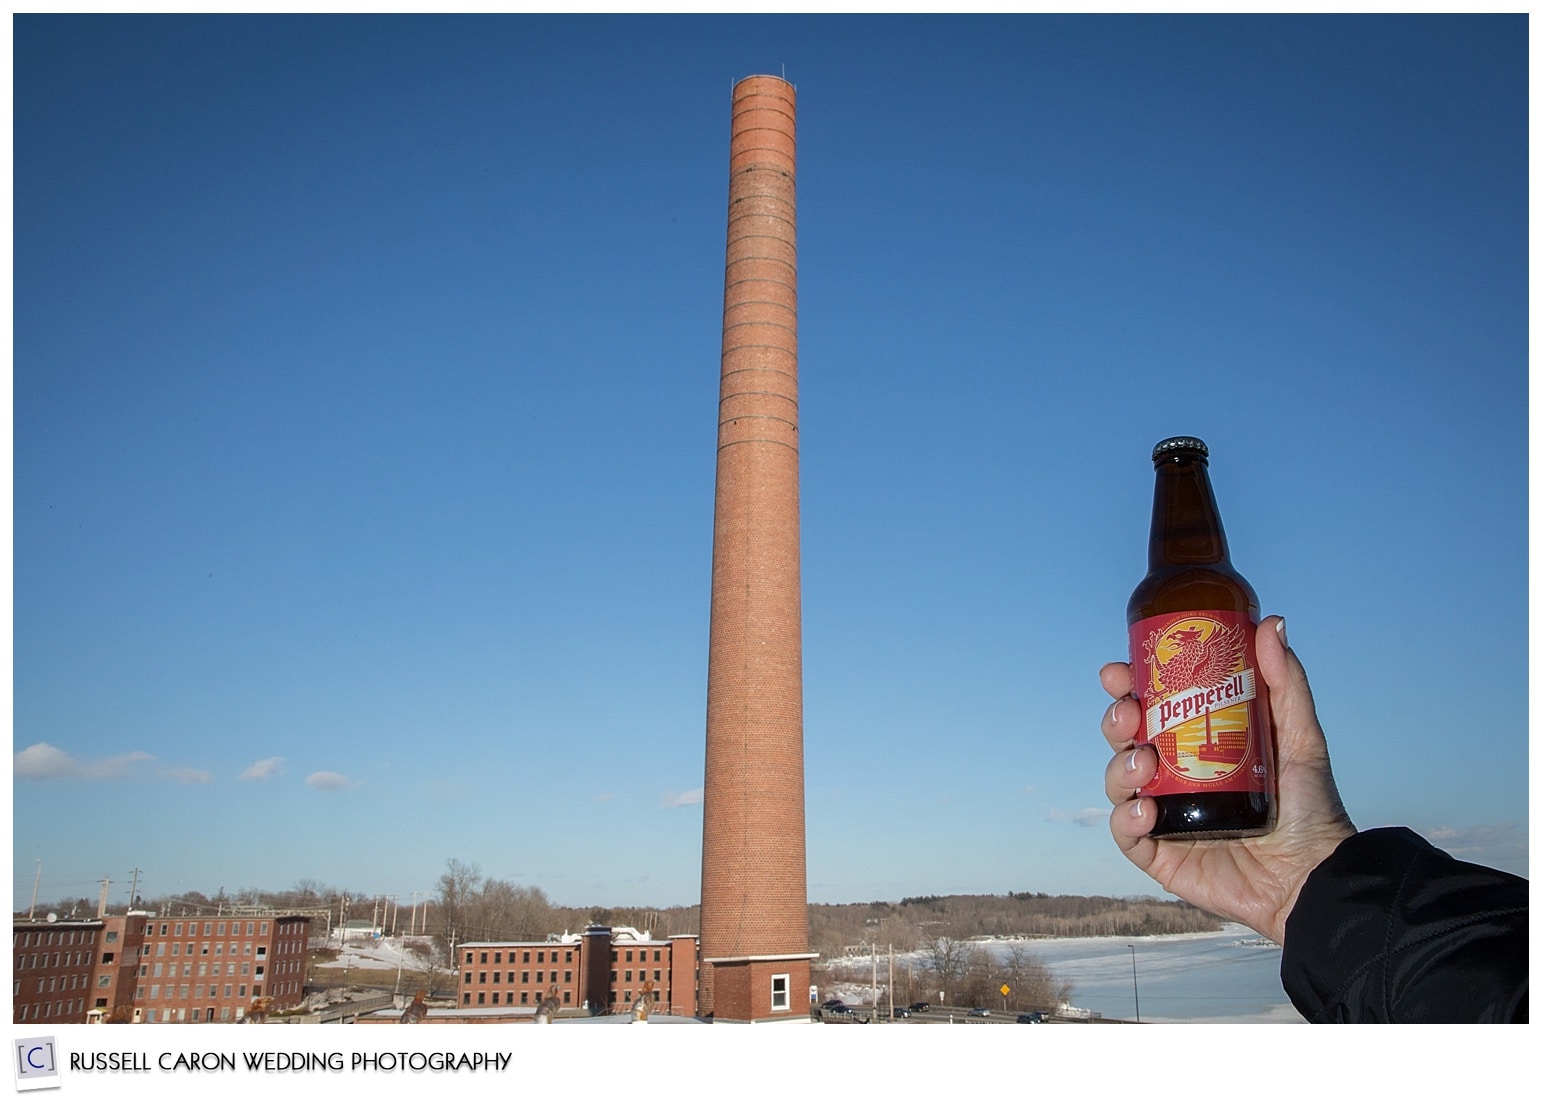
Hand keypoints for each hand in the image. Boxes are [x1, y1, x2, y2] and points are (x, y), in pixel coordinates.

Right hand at [1099, 616, 1355, 943]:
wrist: (1315, 878)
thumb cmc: (1312, 809)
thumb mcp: (1301, 738)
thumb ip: (1286, 683)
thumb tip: (1270, 622)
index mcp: (1197, 744)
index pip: (1150, 707)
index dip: (1127, 685)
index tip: (1120, 669)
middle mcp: (1174, 776)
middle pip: (1124, 738)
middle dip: (1115, 719)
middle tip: (1130, 713)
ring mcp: (1164, 814)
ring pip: (1117, 780)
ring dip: (1118, 765)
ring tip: (1144, 763)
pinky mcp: (1159, 854)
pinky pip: (1126, 832)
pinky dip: (1126, 817)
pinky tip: (1146, 809)